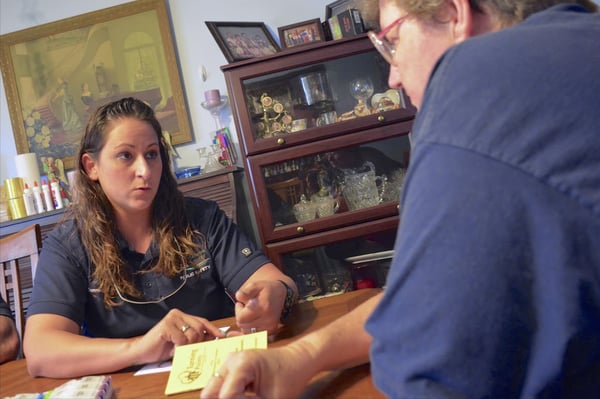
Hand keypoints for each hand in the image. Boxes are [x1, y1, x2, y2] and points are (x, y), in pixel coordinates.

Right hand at [131, 308, 224, 364]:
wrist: (141, 352)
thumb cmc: (162, 347)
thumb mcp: (182, 342)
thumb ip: (195, 338)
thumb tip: (214, 339)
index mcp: (182, 316)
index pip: (203, 321)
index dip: (213, 330)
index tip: (222, 337)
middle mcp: (177, 314)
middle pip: (200, 328)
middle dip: (198, 342)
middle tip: (189, 349)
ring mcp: (171, 318)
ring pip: (192, 334)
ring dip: (188, 346)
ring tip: (178, 349)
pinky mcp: (166, 326)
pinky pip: (182, 339)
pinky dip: (179, 347)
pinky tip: (172, 349)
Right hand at [200, 345, 314, 398]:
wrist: (296, 361)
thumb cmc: (288, 378)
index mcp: (242, 363)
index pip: (226, 395)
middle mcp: (230, 361)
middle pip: (210, 393)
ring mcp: (227, 364)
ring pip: (212, 391)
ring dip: (227, 398)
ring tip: (249, 397)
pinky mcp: (229, 370)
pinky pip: (220, 388)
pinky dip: (230, 396)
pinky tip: (247, 395)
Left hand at [233, 280, 285, 334]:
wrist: (282, 295)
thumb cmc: (267, 289)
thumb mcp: (256, 285)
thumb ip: (246, 291)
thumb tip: (238, 296)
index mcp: (263, 308)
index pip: (241, 318)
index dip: (238, 311)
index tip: (241, 304)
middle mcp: (268, 320)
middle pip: (243, 326)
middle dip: (241, 317)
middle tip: (245, 308)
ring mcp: (270, 327)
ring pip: (247, 332)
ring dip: (245, 324)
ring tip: (250, 314)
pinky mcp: (271, 332)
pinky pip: (254, 336)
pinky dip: (249, 331)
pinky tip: (247, 324)